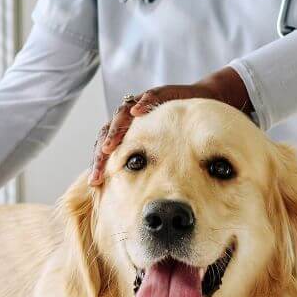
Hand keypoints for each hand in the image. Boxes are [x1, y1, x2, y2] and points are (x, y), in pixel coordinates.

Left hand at [89, 66, 251, 185]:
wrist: (201, 105)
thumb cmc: (179, 135)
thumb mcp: (163, 156)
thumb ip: (150, 171)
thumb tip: (142, 202)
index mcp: (126, 136)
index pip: (107, 151)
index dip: (100, 165)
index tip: (96, 184)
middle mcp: (129, 120)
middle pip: (108, 134)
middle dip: (103, 152)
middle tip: (99, 168)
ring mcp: (142, 106)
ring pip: (122, 116)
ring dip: (116, 130)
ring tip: (110, 145)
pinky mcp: (158, 95)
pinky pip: (149, 98)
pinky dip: (142, 104)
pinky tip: (137, 112)